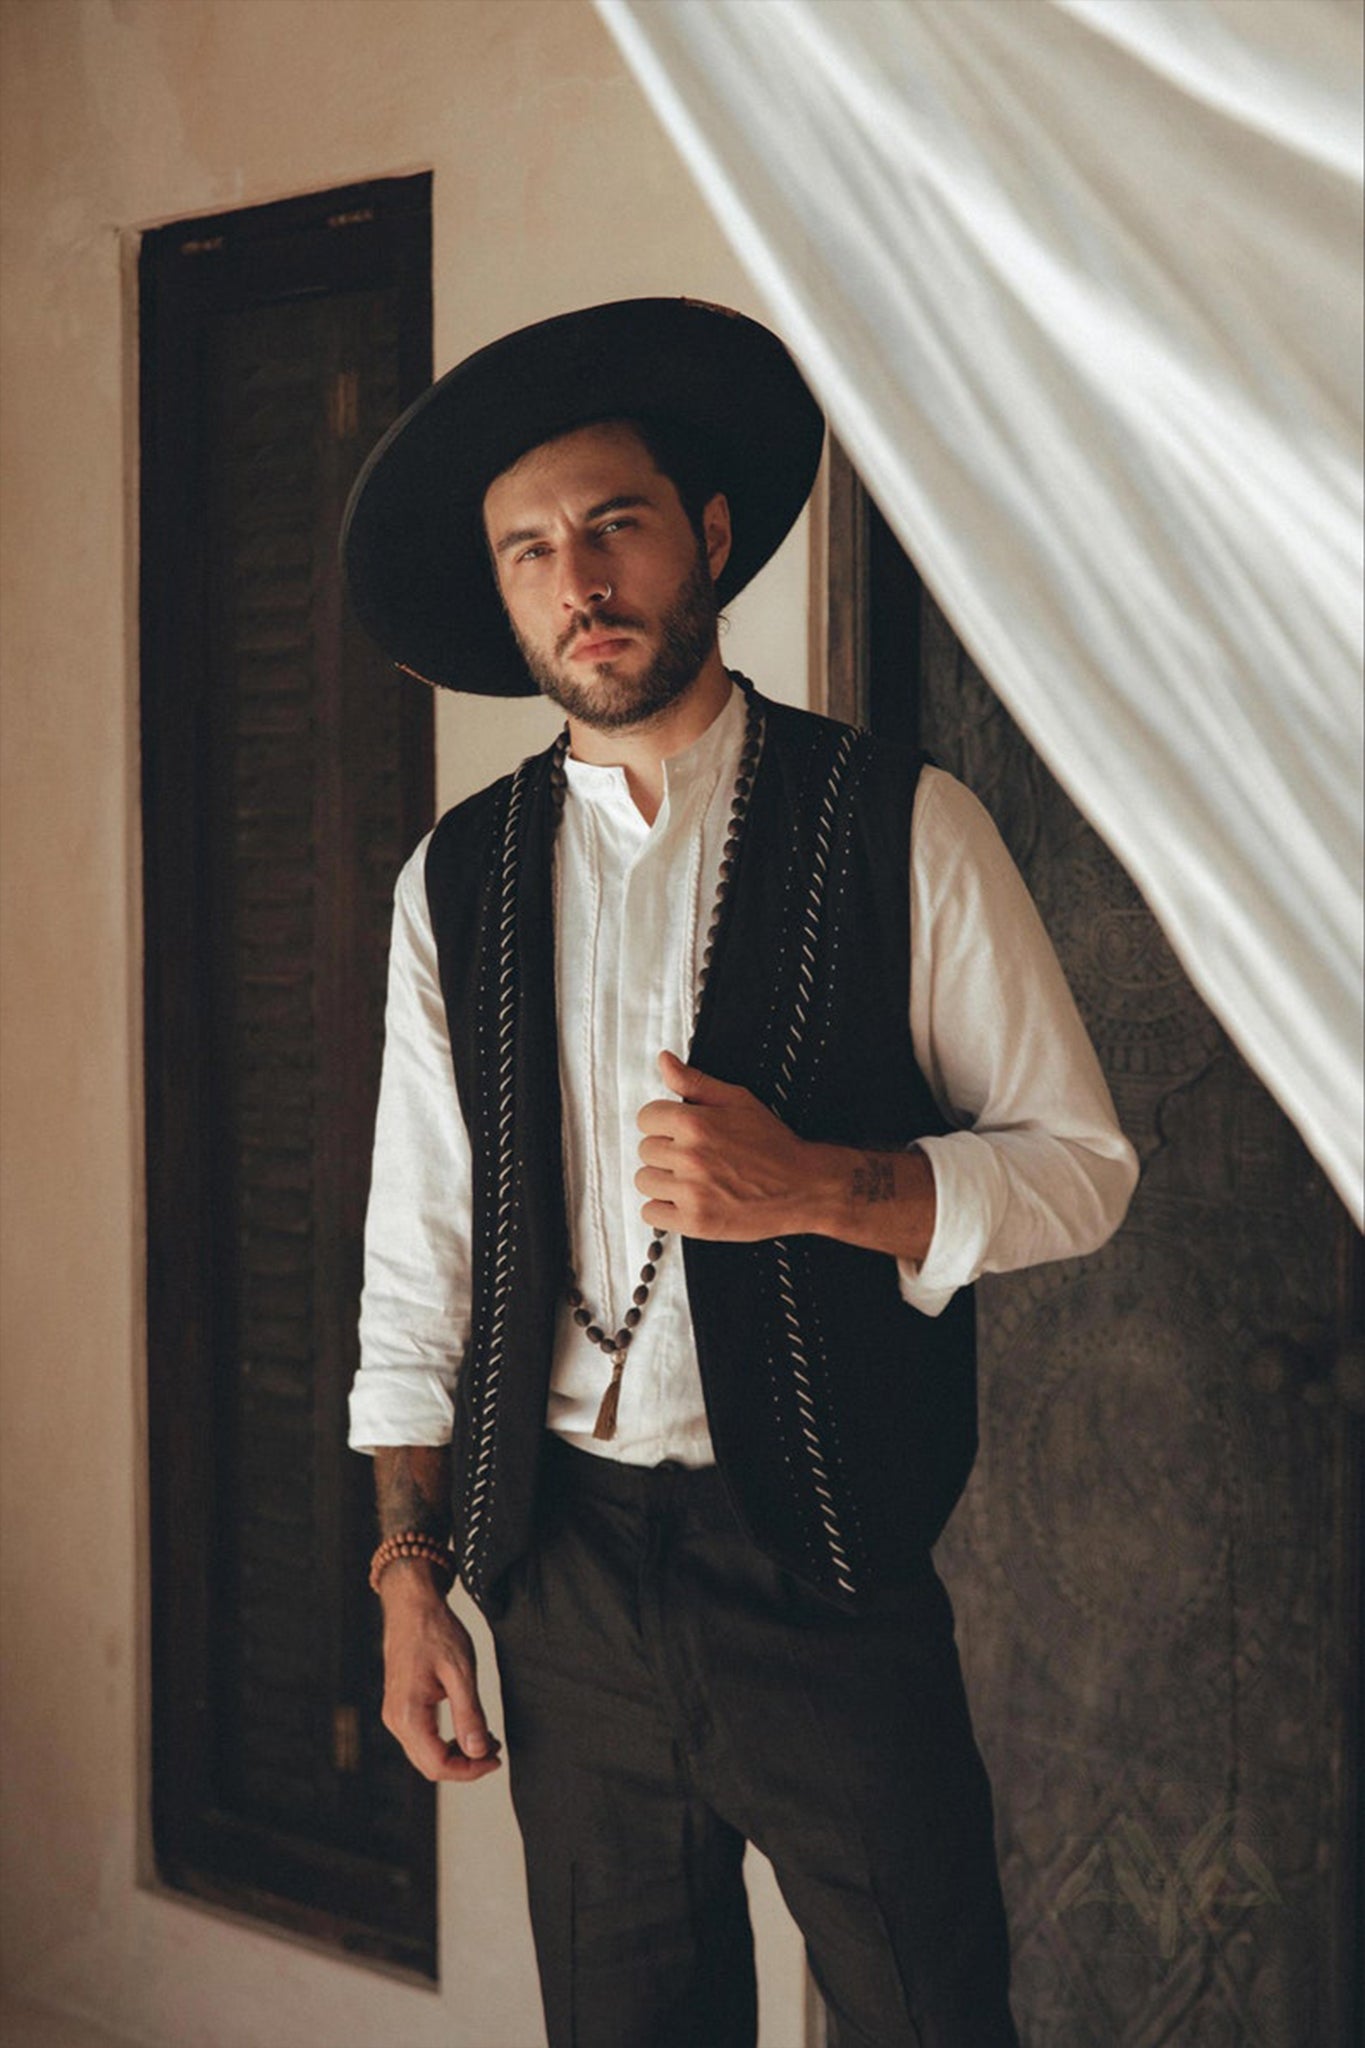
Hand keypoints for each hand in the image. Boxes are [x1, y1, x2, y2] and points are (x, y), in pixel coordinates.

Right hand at [379, 1565, 501, 1783]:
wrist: (412, 1605)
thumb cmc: (436, 1631)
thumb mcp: (461, 1671)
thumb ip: (469, 1715)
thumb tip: (477, 1752)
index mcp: (408, 1714)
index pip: (438, 1765)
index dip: (470, 1770)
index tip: (496, 1758)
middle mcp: (395, 1720)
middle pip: (430, 1766)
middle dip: (465, 1765)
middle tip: (495, 1750)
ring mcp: (394, 1714)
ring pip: (424, 1755)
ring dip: (456, 1755)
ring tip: (485, 1739)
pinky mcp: (399, 1706)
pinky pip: (420, 1739)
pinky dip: (444, 1742)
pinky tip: (466, 1727)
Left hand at [635, 1050, 824, 1240]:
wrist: (804, 1186)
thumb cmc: (774, 1145)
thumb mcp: (738, 1100)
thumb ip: (695, 1082)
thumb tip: (665, 1061)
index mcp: (696, 1123)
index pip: (646, 1118)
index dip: (663, 1123)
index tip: (678, 1131)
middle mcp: (690, 1157)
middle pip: (645, 1150)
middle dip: (666, 1151)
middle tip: (693, 1156)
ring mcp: (692, 1192)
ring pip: (644, 1181)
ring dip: (662, 1180)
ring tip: (690, 1179)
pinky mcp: (695, 1222)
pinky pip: (651, 1213)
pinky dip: (664, 1209)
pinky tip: (685, 1200)